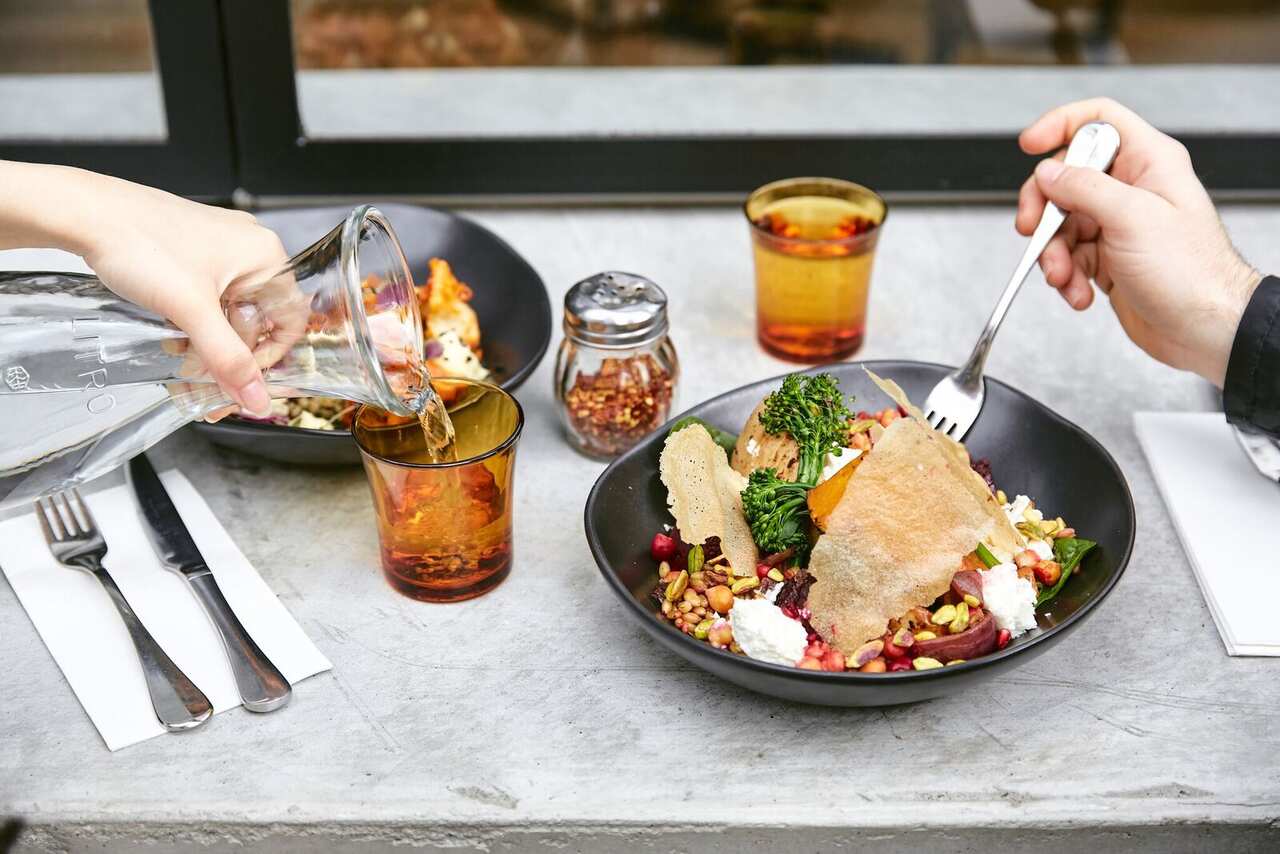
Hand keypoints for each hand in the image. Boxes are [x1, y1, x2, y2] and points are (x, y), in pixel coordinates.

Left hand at [65, 175, 292, 414]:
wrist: (84, 214)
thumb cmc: (140, 242)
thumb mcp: (191, 311)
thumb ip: (228, 360)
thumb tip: (257, 399)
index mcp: (265, 255)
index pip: (291, 320)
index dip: (269, 356)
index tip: (242, 379)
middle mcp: (248, 250)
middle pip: (256, 320)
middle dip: (229, 356)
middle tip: (205, 382)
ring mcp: (219, 250)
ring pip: (227, 313)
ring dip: (208, 344)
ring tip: (181, 364)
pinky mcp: (192, 253)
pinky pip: (206, 299)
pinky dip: (193, 324)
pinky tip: (171, 338)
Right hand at [1015, 98, 1260, 385]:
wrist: (1204, 328)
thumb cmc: (1191, 273)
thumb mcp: (1132, 218)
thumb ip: (1084, 188)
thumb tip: (1047, 172)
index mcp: (1148, 162)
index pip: (1098, 120)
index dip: (1060, 124)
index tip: (1029, 144)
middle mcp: (1131, 189)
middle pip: (1066, 178)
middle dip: (1044, 208)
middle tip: (1033, 228)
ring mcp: (1118, 224)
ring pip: (1061, 224)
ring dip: (1053, 254)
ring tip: (1063, 277)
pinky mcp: (1108, 258)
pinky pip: (1068, 257)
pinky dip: (1065, 277)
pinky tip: (1079, 292)